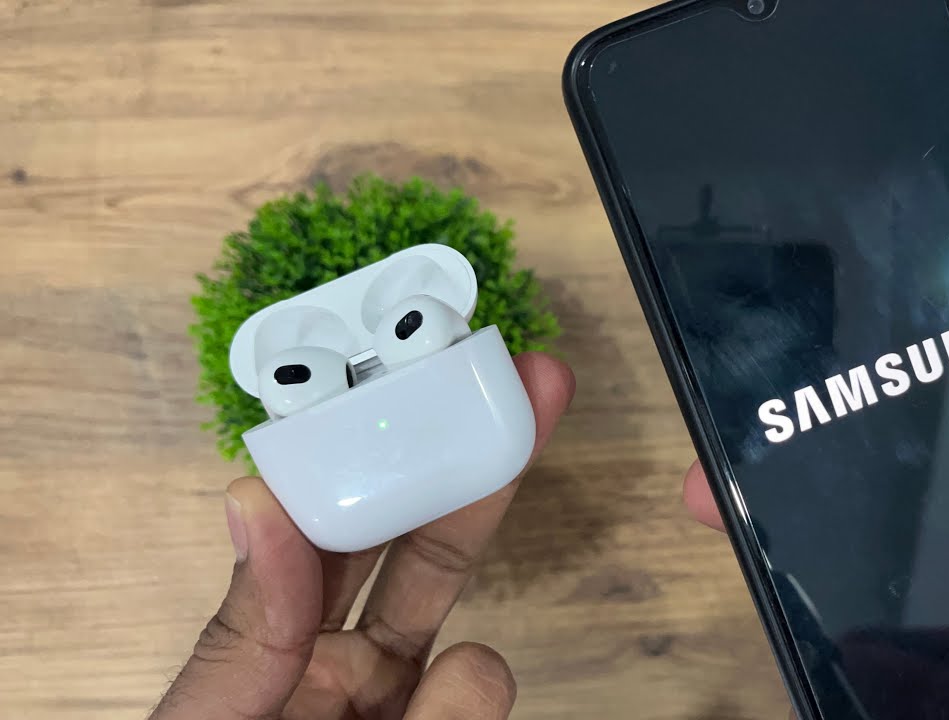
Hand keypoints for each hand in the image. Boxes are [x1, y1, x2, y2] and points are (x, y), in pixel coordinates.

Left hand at [150, 353, 574, 719]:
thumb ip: (246, 632)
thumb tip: (254, 501)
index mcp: (270, 643)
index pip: (331, 528)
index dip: (371, 450)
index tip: (405, 378)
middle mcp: (344, 669)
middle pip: (427, 553)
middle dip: (476, 470)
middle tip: (526, 388)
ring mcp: (404, 709)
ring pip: (475, 658)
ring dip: (466, 680)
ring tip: (423, 715)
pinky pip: (484, 697)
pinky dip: (470, 710)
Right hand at [682, 352, 948, 718]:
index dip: (902, 416)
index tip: (832, 381)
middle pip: (902, 530)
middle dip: (811, 495)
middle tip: (732, 473)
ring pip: (882, 610)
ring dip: (809, 578)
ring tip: (750, 545)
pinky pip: (898, 691)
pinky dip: (846, 670)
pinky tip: (807, 649)